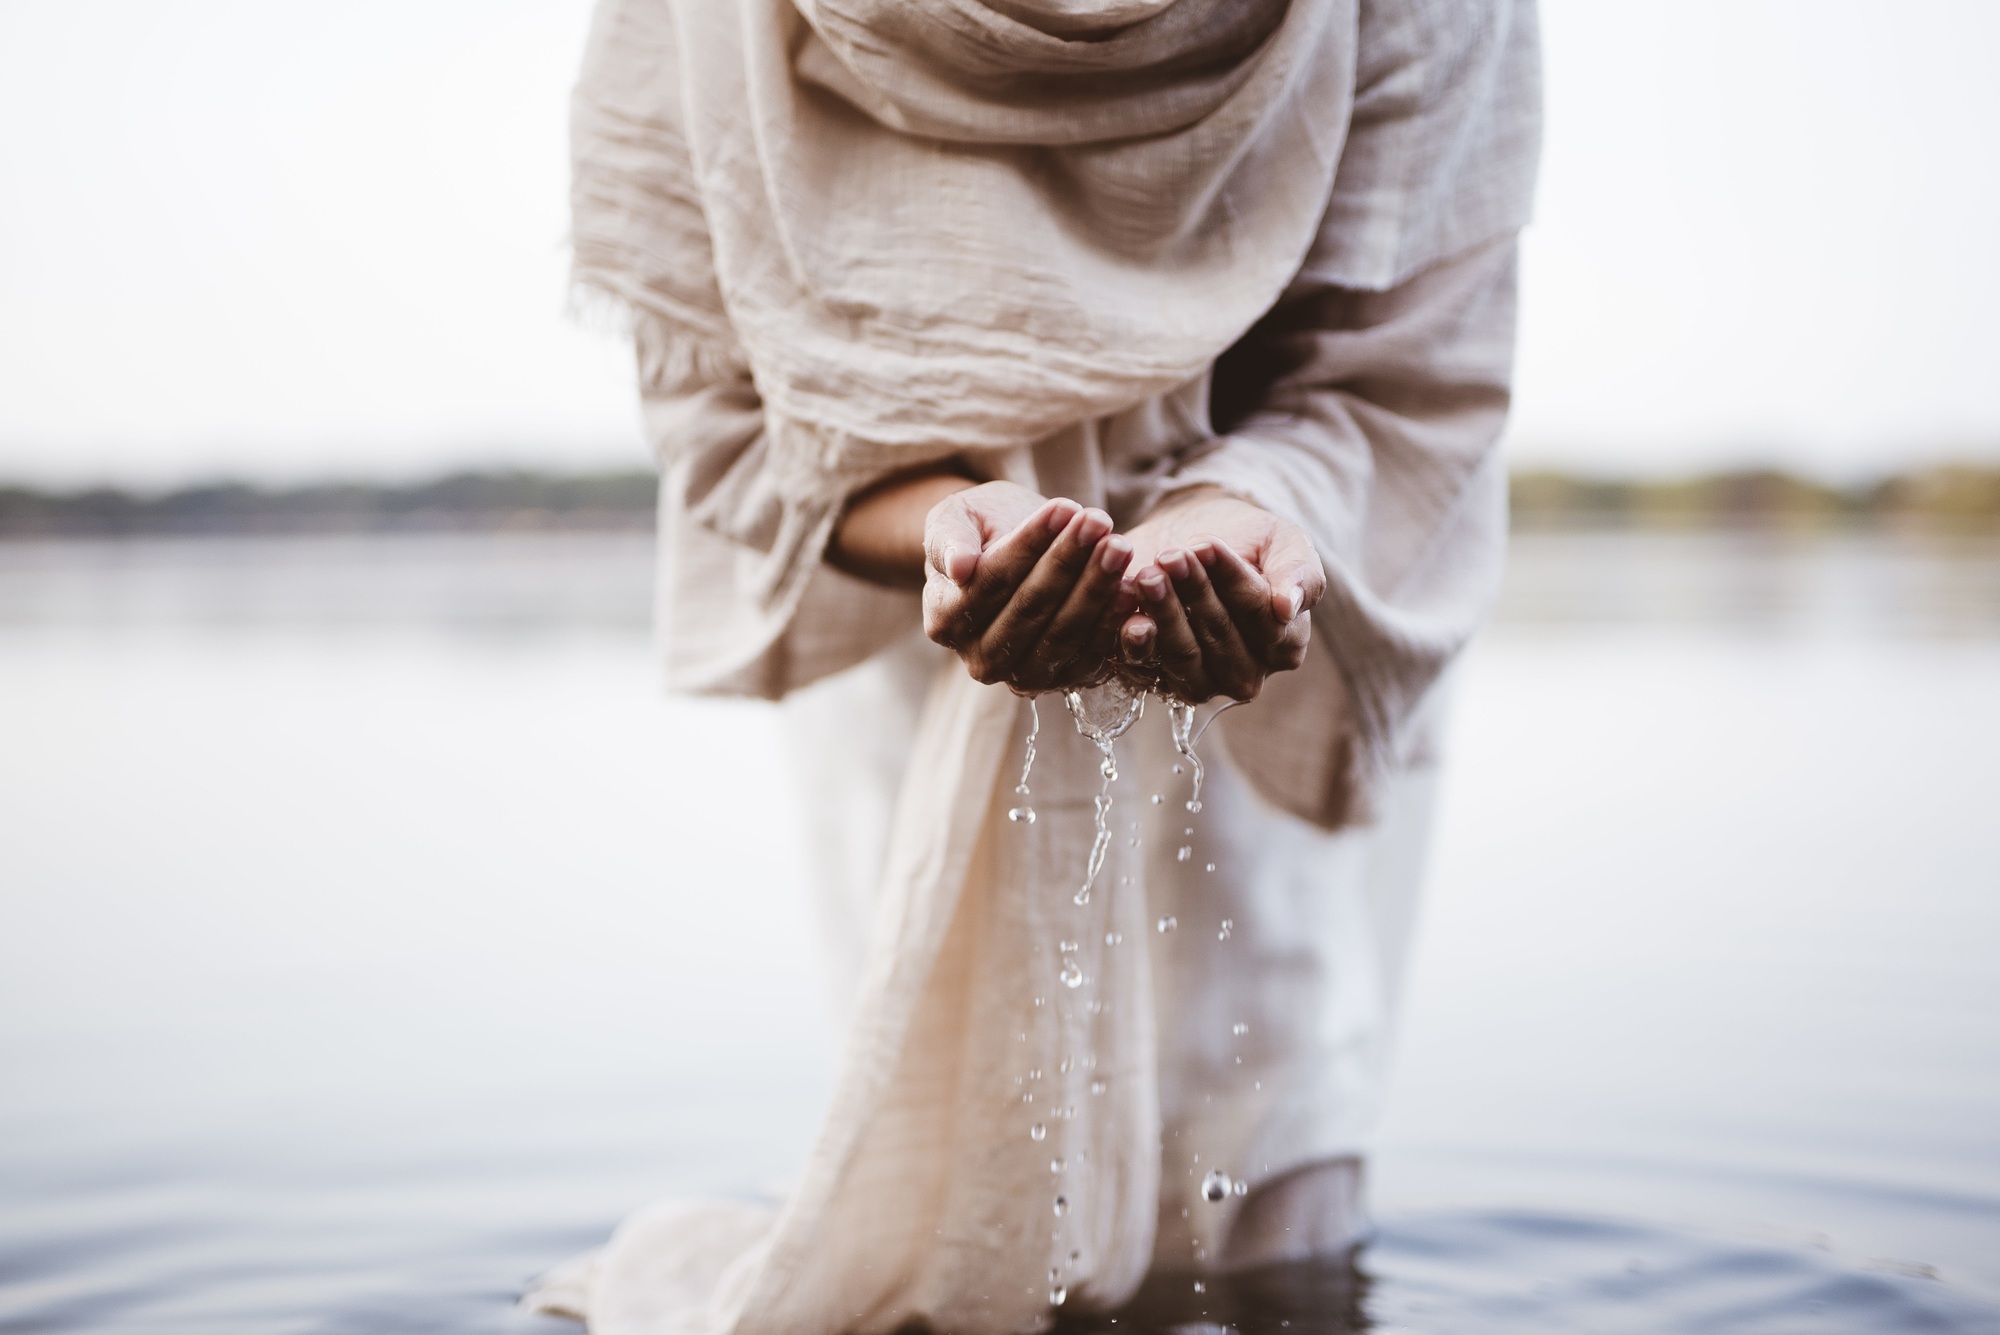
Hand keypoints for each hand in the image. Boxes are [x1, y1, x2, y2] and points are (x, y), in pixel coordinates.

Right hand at [923, 482, 1136, 691]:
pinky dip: (1112, 623)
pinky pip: (1090, 655)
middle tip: (1101, 522)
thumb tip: (960, 567)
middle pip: (1030, 610)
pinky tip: (1132, 587)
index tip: (1065, 506)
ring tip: (1120, 545)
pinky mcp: (1061, 680)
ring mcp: (1021, 676)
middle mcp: (979, 659)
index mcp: (945, 620)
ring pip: (1062, 633)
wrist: (1006, 553)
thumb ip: (950, 539)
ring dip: (1095, 589)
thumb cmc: (979, 529)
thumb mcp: (956, 518)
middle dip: (1069, 562)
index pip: (993, 581)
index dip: (1030, 544)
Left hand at [1115, 488, 1324, 701]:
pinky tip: (1124, 603)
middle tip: (1170, 555)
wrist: (1192, 537)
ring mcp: (1200, 682)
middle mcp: (1245, 674)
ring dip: (1164, 613)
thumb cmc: (1248, 540)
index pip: (1260, 616)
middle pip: (1220, 637)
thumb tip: (1289, 607)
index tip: (1205, 543)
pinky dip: (1133, 637)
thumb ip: (1300, 572)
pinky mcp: (1156, 679)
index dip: (1232, 579)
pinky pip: (1144, 665)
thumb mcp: (1284, 542)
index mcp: (1284, 645)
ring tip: (1147, 573)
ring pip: (1183, 654)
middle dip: (1194, 592)